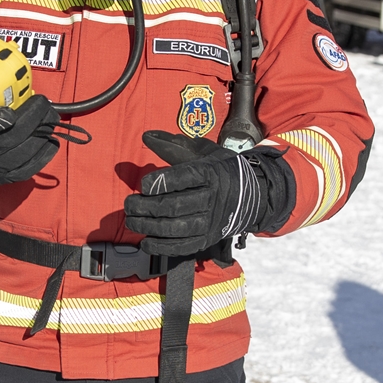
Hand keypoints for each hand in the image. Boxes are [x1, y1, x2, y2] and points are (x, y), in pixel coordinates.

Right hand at [0, 95, 60, 194]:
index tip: (9, 110)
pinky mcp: (5, 176)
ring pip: (24, 150)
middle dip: (32, 116)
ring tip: (50, 116)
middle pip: (11, 136)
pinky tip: (51, 140)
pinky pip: (30, 168)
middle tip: (42, 102)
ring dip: (42, 131)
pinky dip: (44, 153)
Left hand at [124, 132, 282, 256]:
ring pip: (174, 228)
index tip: (143, 184)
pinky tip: (145, 241)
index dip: (158, 182)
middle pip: (172, 206)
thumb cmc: (220, 170)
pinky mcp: (208, 239)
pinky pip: (182, 247)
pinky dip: (161, 247)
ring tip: (132, 220)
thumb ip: (172, 145)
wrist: (253, 195)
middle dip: (144, 206)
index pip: (182, 178)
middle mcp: (211, 198)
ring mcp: (210, 222)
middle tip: (129, 203)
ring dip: (147, 226)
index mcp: (209, 173)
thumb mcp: (202, 152)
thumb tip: (146, 136)